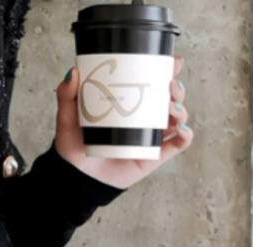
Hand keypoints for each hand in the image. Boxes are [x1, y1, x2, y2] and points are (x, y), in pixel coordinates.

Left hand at [53, 55, 192, 189]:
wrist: (76, 178)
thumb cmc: (74, 146)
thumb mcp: (67, 117)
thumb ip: (66, 95)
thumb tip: (73, 72)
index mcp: (129, 102)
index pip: (153, 81)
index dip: (167, 69)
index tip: (173, 62)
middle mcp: (144, 117)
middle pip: (171, 97)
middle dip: (177, 88)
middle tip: (169, 87)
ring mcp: (151, 136)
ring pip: (178, 118)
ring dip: (181, 110)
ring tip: (171, 109)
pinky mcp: (155, 156)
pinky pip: (178, 144)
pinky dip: (185, 135)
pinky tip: (181, 130)